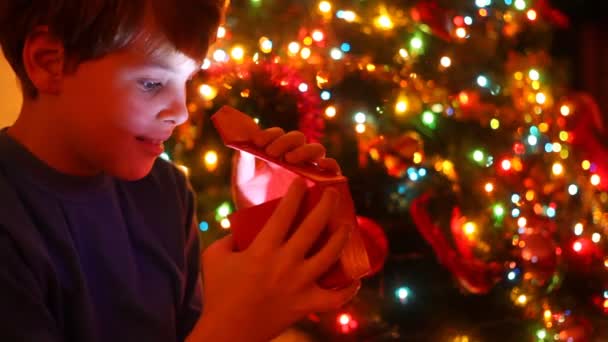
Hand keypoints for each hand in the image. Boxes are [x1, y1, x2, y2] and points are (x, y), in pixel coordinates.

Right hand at [191, 178, 359, 341]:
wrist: (227, 332)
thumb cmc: (217, 293)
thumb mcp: (214, 257)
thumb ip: (228, 237)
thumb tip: (241, 227)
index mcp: (262, 250)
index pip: (284, 214)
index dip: (295, 195)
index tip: (302, 183)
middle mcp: (285, 264)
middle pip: (313, 228)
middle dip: (326, 206)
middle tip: (333, 194)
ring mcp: (299, 285)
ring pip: (329, 256)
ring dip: (341, 238)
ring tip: (346, 226)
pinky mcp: (305, 306)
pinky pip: (335, 298)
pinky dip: (348, 289)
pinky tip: (355, 278)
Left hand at [232, 128, 340, 208]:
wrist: (262, 229)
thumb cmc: (252, 203)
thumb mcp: (242, 181)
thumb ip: (243, 161)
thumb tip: (246, 141)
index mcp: (276, 152)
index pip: (278, 135)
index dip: (270, 134)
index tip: (257, 142)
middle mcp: (295, 158)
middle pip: (298, 138)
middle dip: (285, 141)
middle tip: (272, 153)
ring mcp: (310, 169)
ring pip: (317, 149)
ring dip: (305, 150)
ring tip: (291, 160)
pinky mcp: (323, 183)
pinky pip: (333, 169)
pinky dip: (330, 164)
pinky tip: (321, 166)